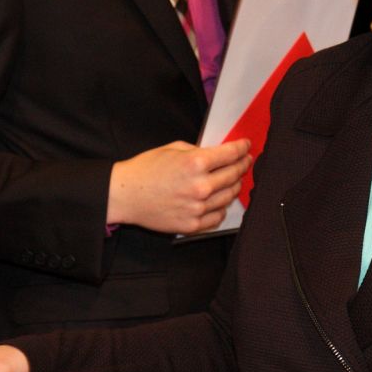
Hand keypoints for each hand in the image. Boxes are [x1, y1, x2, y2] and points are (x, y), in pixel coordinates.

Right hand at [108, 139, 250, 233]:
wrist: (125, 195)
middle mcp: (200, 186)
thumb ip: (197, 150)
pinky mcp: (193, 225)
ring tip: (233, 180)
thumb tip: (217, 154)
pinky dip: (222, 207)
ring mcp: (198, 208)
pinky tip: (219, 200)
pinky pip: (218, 216)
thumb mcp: (171, 149)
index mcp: (195, 163)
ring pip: (230, 196)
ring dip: (235, 186)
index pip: (230, 154)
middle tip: (245, 161)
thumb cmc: (145, 170)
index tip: (246, 146)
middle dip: (242, 165)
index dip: (242, 148)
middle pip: (234, 175)